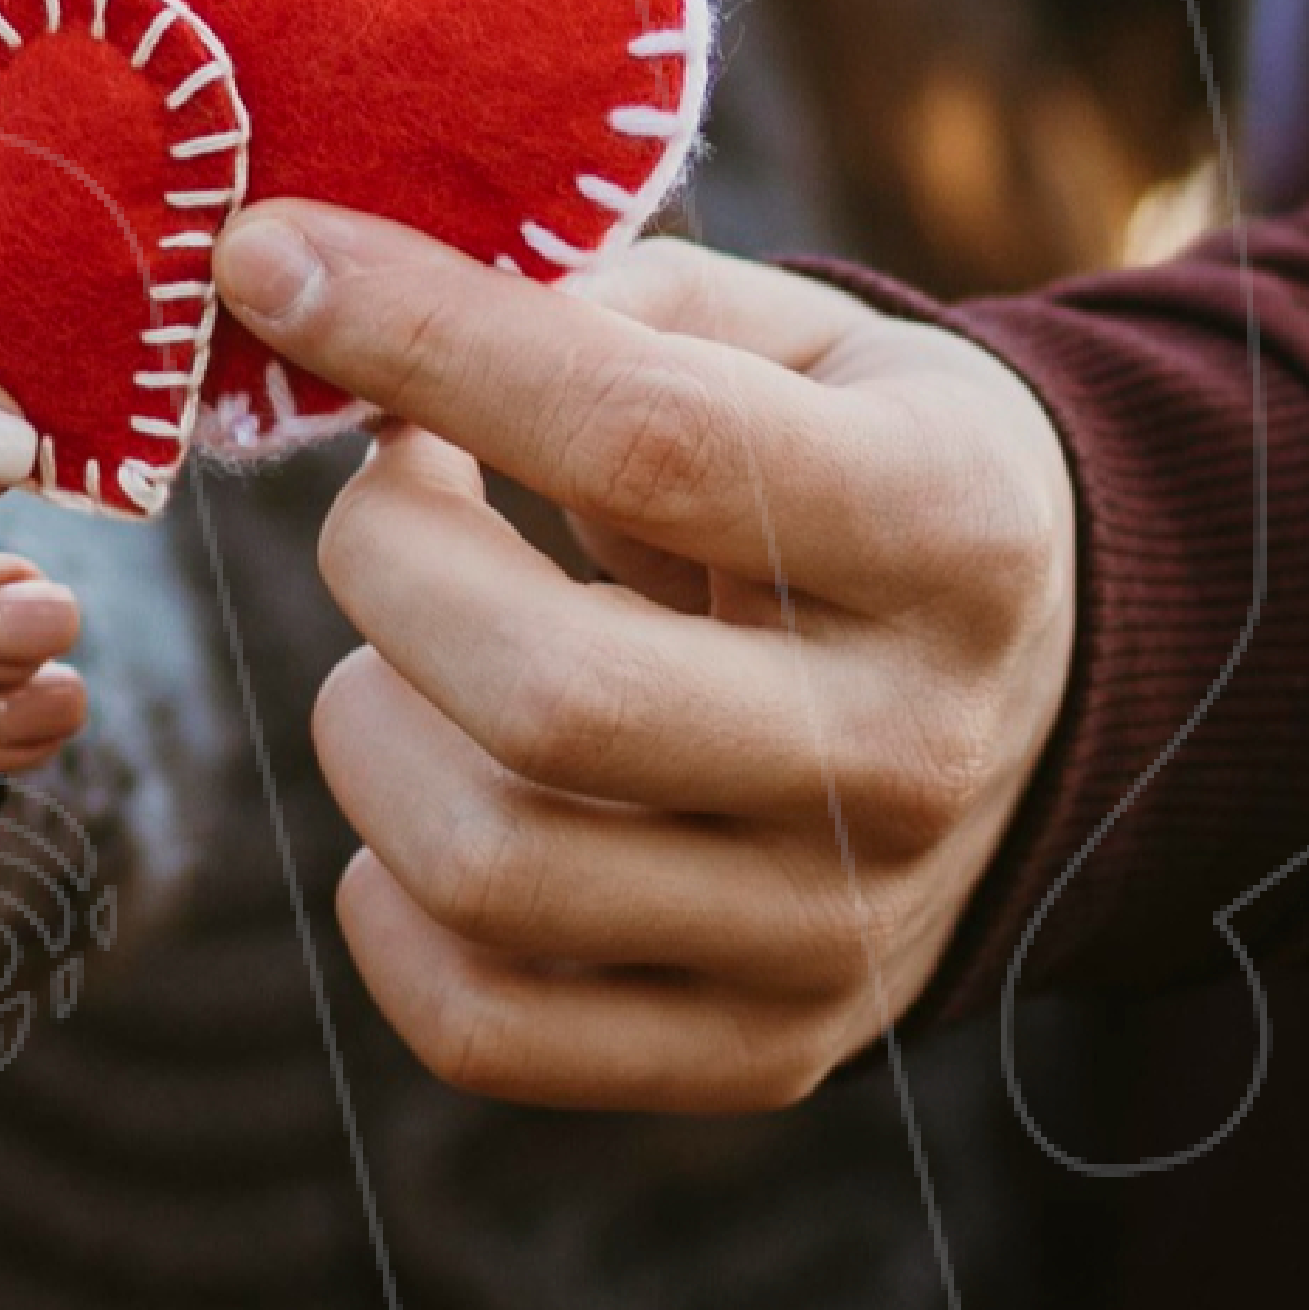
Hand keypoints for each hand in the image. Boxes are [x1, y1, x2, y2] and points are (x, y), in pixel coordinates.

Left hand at [214, 202, 1076, 1113]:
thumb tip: (344, 306)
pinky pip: (483, 1027)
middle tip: (387, 497)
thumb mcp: (793, 340)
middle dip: (385, 561)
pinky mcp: (766, 1052)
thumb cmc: (855, 469)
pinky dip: (386, 911)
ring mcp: (841, 931)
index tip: (273, 258)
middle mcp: (913, 751)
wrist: (1035, 695)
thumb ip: (597, 307)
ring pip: (489, 868)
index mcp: (949, 529)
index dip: (428, 339)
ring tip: (409, 655)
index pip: (645, 438)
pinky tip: (424, 795)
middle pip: (550, 695)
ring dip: (372, 727)